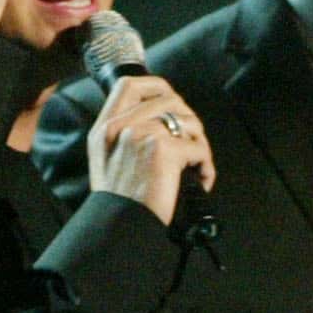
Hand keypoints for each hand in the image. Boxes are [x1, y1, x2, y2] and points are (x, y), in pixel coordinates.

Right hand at [88, 72, 215, 226]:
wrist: (121, 227)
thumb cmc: (119, 202)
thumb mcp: (106, 160)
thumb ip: (123, 135)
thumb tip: (159, 119)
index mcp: (106, 128)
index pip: (129, 85)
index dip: (156, 86)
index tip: (171, 101)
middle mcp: (122, 126)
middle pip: (169, 99)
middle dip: (189, 119)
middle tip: (191, 143)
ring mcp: (141, 134)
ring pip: (189, 121)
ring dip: (200, 143)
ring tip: (196, 164)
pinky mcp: (163, 150)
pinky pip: (199, 148)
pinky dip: (206, 166)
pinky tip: (201, 179)